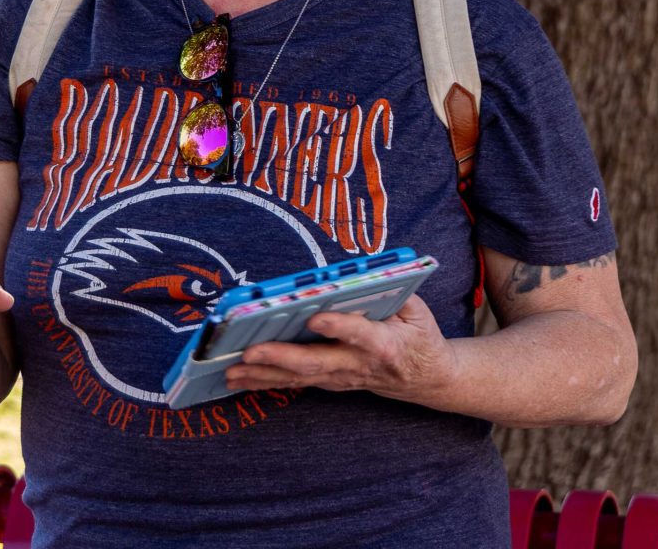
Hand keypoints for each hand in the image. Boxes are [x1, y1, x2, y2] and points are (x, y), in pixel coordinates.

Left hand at [224, 295, 458, 403]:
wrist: (426, 378)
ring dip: (263, 375)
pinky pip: (296, 383)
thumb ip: (392, 290)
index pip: (359, 334)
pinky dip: (266, 381)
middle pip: (317, 362)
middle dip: (281, 358)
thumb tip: (360, 273)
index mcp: (384, 343)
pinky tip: (239, 378)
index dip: (338, 327)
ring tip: (230, 369)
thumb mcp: (418, 309)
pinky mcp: (331, 383)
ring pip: (299, 377)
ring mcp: (342, 378)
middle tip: (250, 351)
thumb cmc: (419, 335)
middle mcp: (359, 364)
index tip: (316, 317)